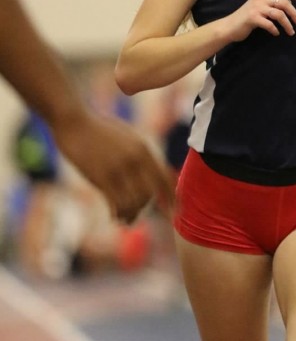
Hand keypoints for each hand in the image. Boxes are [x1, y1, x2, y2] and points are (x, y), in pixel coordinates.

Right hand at [52, 111, 175, 223]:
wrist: (74, 122)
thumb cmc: (100, 130)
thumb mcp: (127, 137)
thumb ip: (140, 154)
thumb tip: (152, 174)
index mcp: (144, 149)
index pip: (165, 178)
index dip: (172, 198)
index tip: (175, 212)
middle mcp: (135, 159)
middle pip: (150, 194)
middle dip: (145, 207)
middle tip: (137, 213)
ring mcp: (119, 168)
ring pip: (134, 202)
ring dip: (130, 214)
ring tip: (125, 218)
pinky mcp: (101, 177)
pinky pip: (117, 203)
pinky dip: (118, 214)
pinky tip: (114, 217)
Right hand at [229, 0, 295, 40]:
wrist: (230, 26)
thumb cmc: (247, 16)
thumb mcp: (260, 5)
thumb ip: (272, 2)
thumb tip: (290, 2)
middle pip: (285, 3)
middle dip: (294, 14)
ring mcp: (256, 7)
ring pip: (279, 14)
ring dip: (288, 24)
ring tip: (291, 32)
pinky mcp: (253, 18)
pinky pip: (270, 24)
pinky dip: (275, 30)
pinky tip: (276, 33)